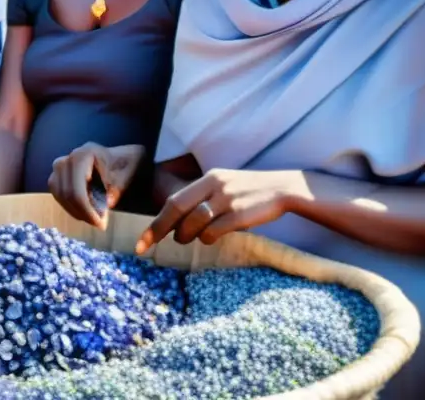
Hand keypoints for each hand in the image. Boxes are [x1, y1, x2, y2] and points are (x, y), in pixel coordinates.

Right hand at [48, 143, 144, 229]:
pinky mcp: (59, 174)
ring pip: (59, 194)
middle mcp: (69, 158)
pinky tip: (86, 212)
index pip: (77, 189)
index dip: (86, 210)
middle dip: (82, 213)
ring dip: (75, 211)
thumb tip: (108, 203)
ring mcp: (61, 165)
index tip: (101, 224)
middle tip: (99, 224)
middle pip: (66, 193)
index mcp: (85, 154)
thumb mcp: (128, 173)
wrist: (122, 157)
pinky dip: (71, 206)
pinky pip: (58, 194)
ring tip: (94, 218)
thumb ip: (118, 187)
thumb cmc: (126, 163)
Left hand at [135, 169, 305, 253]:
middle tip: (147, 246)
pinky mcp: (239, 214)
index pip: (173, 200)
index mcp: (207, 178)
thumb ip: (201, 199)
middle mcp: (213, 186)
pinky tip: (211, 238)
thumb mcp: (222, 186)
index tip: (142, 241)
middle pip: (176, 209)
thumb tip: (176, 222)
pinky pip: (213, 232)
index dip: (155, 222)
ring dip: (186, 235)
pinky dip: (207, 239)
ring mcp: (226, 200)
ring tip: (188, 238)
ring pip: (193, 223)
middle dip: (159, 230)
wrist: (282, 188)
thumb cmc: (248, 191)